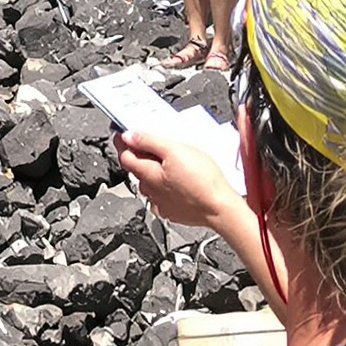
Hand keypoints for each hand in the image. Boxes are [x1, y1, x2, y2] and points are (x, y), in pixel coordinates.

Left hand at [113, 128, 239, 230]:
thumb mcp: (175, 149)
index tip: (123, 133)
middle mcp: (151, 192)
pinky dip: (167, 184)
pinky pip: (164, 194)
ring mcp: (162, 204)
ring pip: (151, 182)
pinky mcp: (174, 211)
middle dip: (141, 154)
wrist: (222, 209)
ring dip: (155, 170)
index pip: (124, 156)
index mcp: (148, 175)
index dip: (123, 142)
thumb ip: (148, 141)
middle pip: (137, 168)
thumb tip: (128, 136)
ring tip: (173, 160)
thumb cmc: (203, 180)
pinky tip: (181, 179)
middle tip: (152, 142)